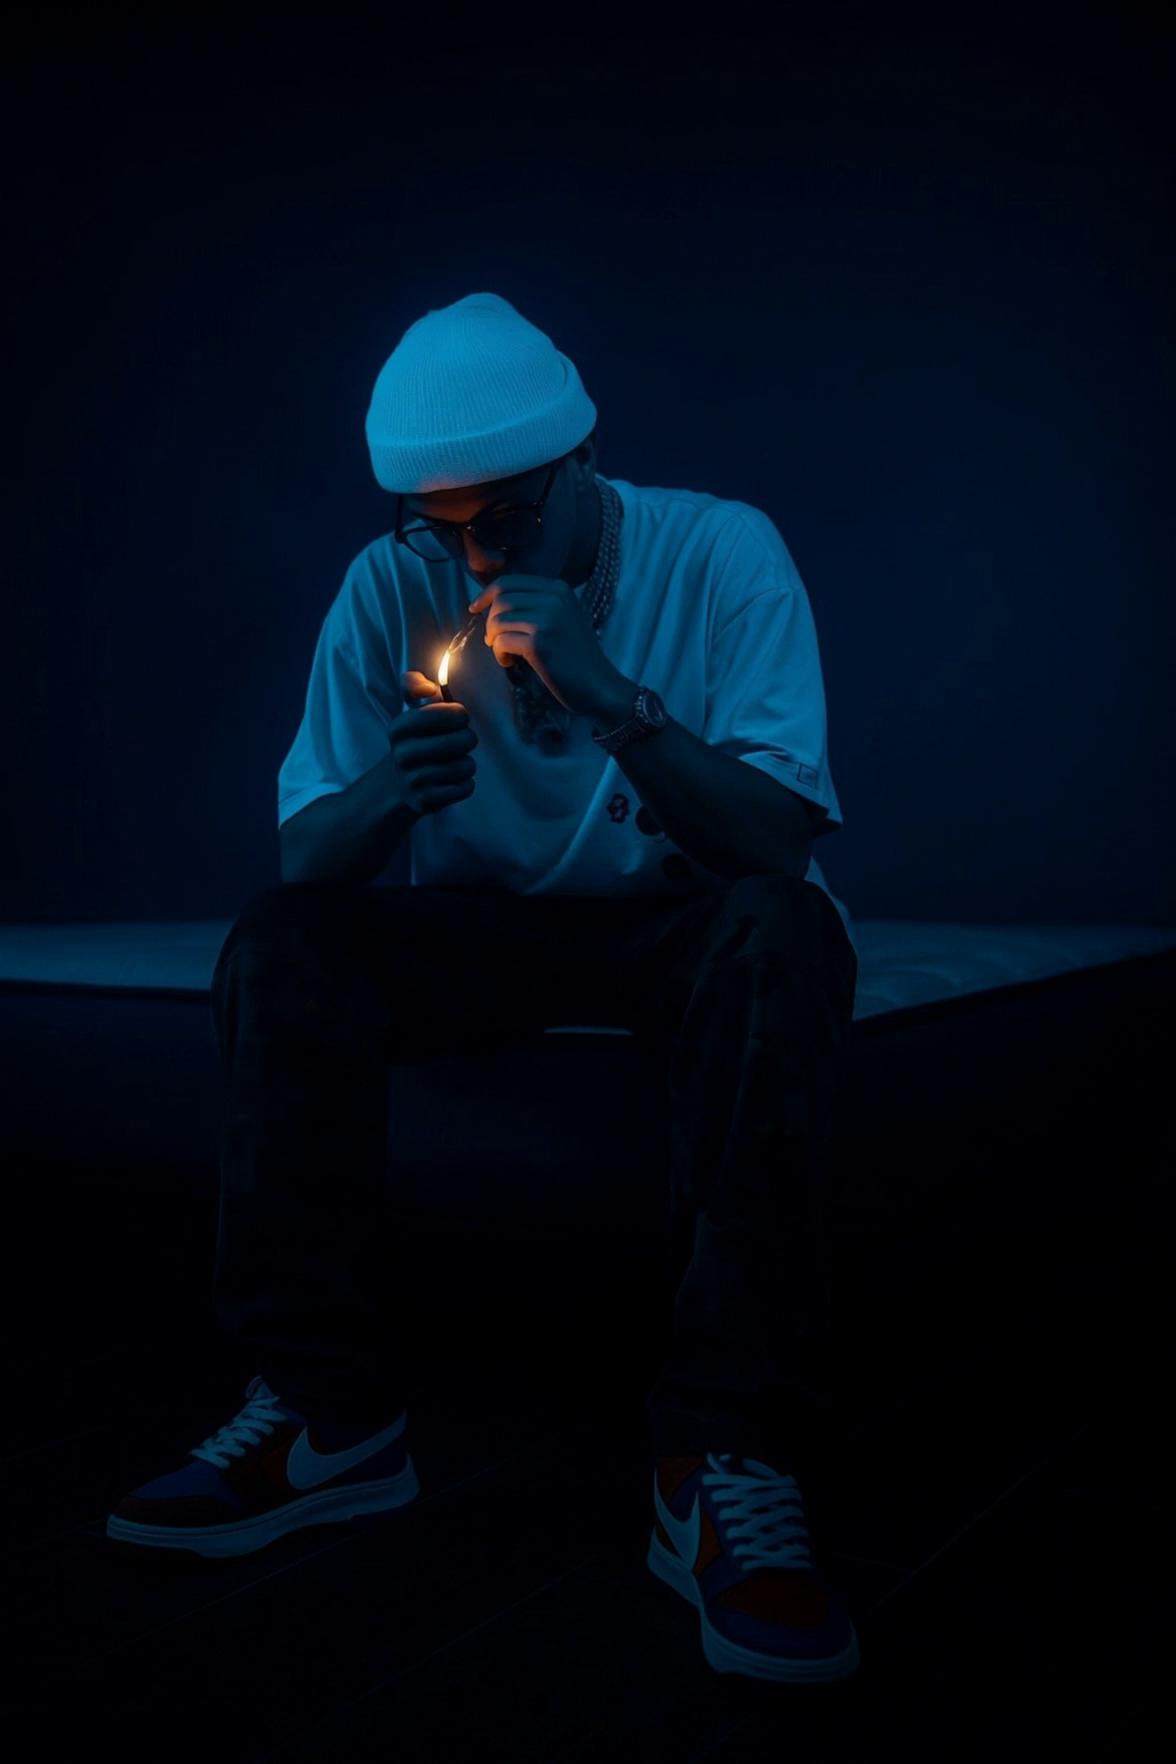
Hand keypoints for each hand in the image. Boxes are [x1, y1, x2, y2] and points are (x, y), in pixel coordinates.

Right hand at [388, 671, 477, 817]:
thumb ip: (413, 685)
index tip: (456, 719)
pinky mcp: (425, 801)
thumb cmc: (413, 740)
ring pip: (466, 766)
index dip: (459, 715)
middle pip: (464, 740)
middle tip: (459, 742)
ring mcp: (413, 780)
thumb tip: (427, 688)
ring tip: (454, 762)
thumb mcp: (409, 710)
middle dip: (467, 740)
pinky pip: (465, 788)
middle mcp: (402, 754)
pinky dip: (465, 784)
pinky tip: (452, 781)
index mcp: (399, 728)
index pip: (448, 713)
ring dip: (467, 764)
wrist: (396, 785)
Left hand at [467, 575, 624, 717]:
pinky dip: (500, 654)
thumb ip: (536, 604)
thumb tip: (491, 601)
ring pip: (498, 620)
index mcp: (559, 588)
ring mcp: (547, 619)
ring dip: (494, 640)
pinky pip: (501, 641)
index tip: (475, 609)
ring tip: (507, 654)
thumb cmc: (576, 656)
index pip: (509, 581)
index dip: (486, 594)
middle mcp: (554, 598)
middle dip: (491, 622)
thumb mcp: (563, 618)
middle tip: (495, 641)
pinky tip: (511, 663)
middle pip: (501, 600)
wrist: (599, 685)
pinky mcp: (539, 642)